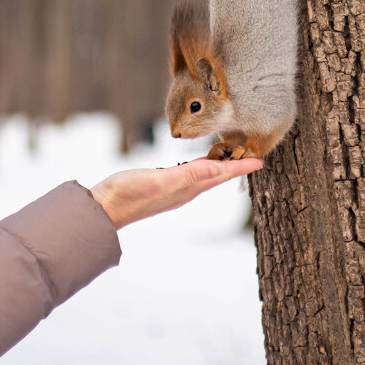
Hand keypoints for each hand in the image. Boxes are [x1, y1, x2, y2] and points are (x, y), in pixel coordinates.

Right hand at [90, 156, 262, 228]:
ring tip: (231, 158)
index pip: (220, 174)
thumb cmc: (129, 194)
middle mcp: (184, 190)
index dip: (240, 166)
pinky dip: (200, 167)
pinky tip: (197, 164)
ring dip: (219, 167)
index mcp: (187, 188)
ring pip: (204, 176)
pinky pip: (189, 175)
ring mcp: (173, 189)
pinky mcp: (161, 185)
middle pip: (217, 176)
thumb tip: (215, 168)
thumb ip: (187, 174)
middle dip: (234, 166)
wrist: (104, 208)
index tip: (260, 161)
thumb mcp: (160, 180)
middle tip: (252, 157)